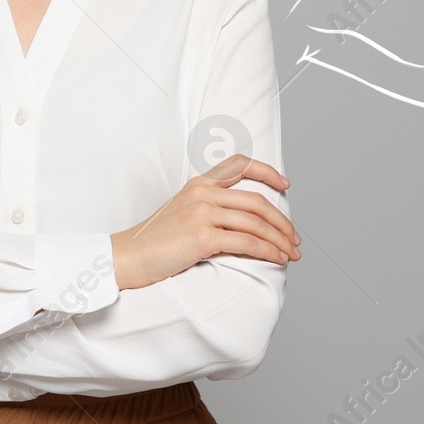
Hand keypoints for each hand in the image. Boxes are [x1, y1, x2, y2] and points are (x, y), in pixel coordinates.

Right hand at [109, 153, 297, 291]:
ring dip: (279, 240)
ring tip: (291, 253)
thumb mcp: (182, 212)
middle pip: (256, 201)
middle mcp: (202, 193)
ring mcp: (202, 213)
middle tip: (295, 239)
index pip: (239, 165)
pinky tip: (276, 258)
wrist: (129, 257)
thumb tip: (245, 222)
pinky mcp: (202, 236)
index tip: (285, 185)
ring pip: (255, 223)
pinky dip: (267, 251)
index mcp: (198, 184)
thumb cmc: (156, 242)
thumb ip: (209, 207)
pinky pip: (246, 242)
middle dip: (282, 221)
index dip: (268, 172)